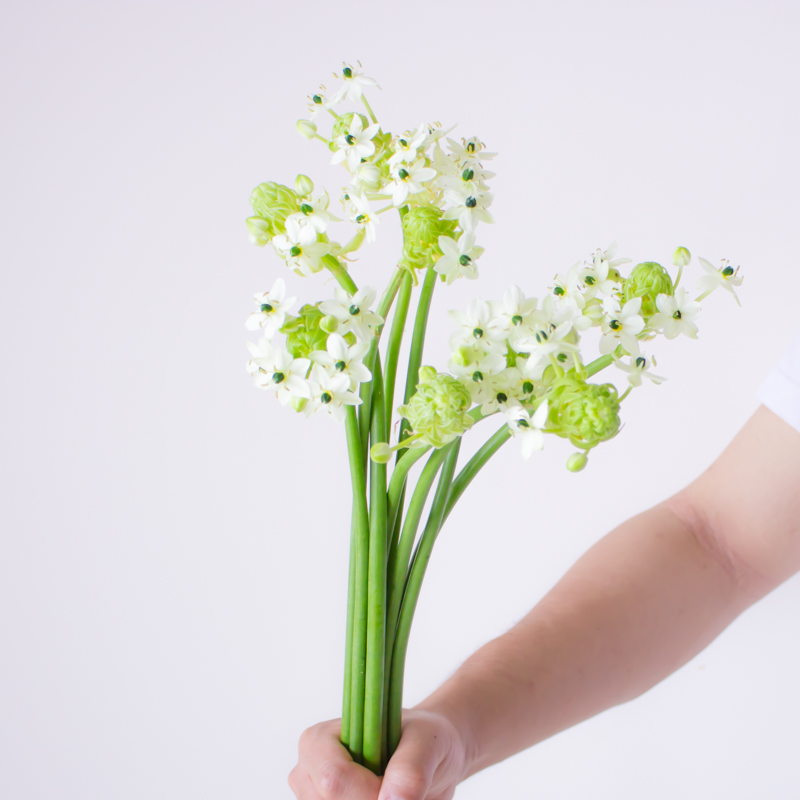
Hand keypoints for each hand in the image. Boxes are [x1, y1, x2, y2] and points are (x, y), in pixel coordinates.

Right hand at [289, 708, 469, 799]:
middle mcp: (307, 771)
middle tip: (394, 791)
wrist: (427, 757)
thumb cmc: (422, 738)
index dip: (369, 793)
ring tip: (387, 792)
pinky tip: (382, 798)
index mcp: (320, 739)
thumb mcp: (427, 740)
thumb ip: (411, 767)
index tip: (397, 788)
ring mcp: (313, 798)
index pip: (333, 780)